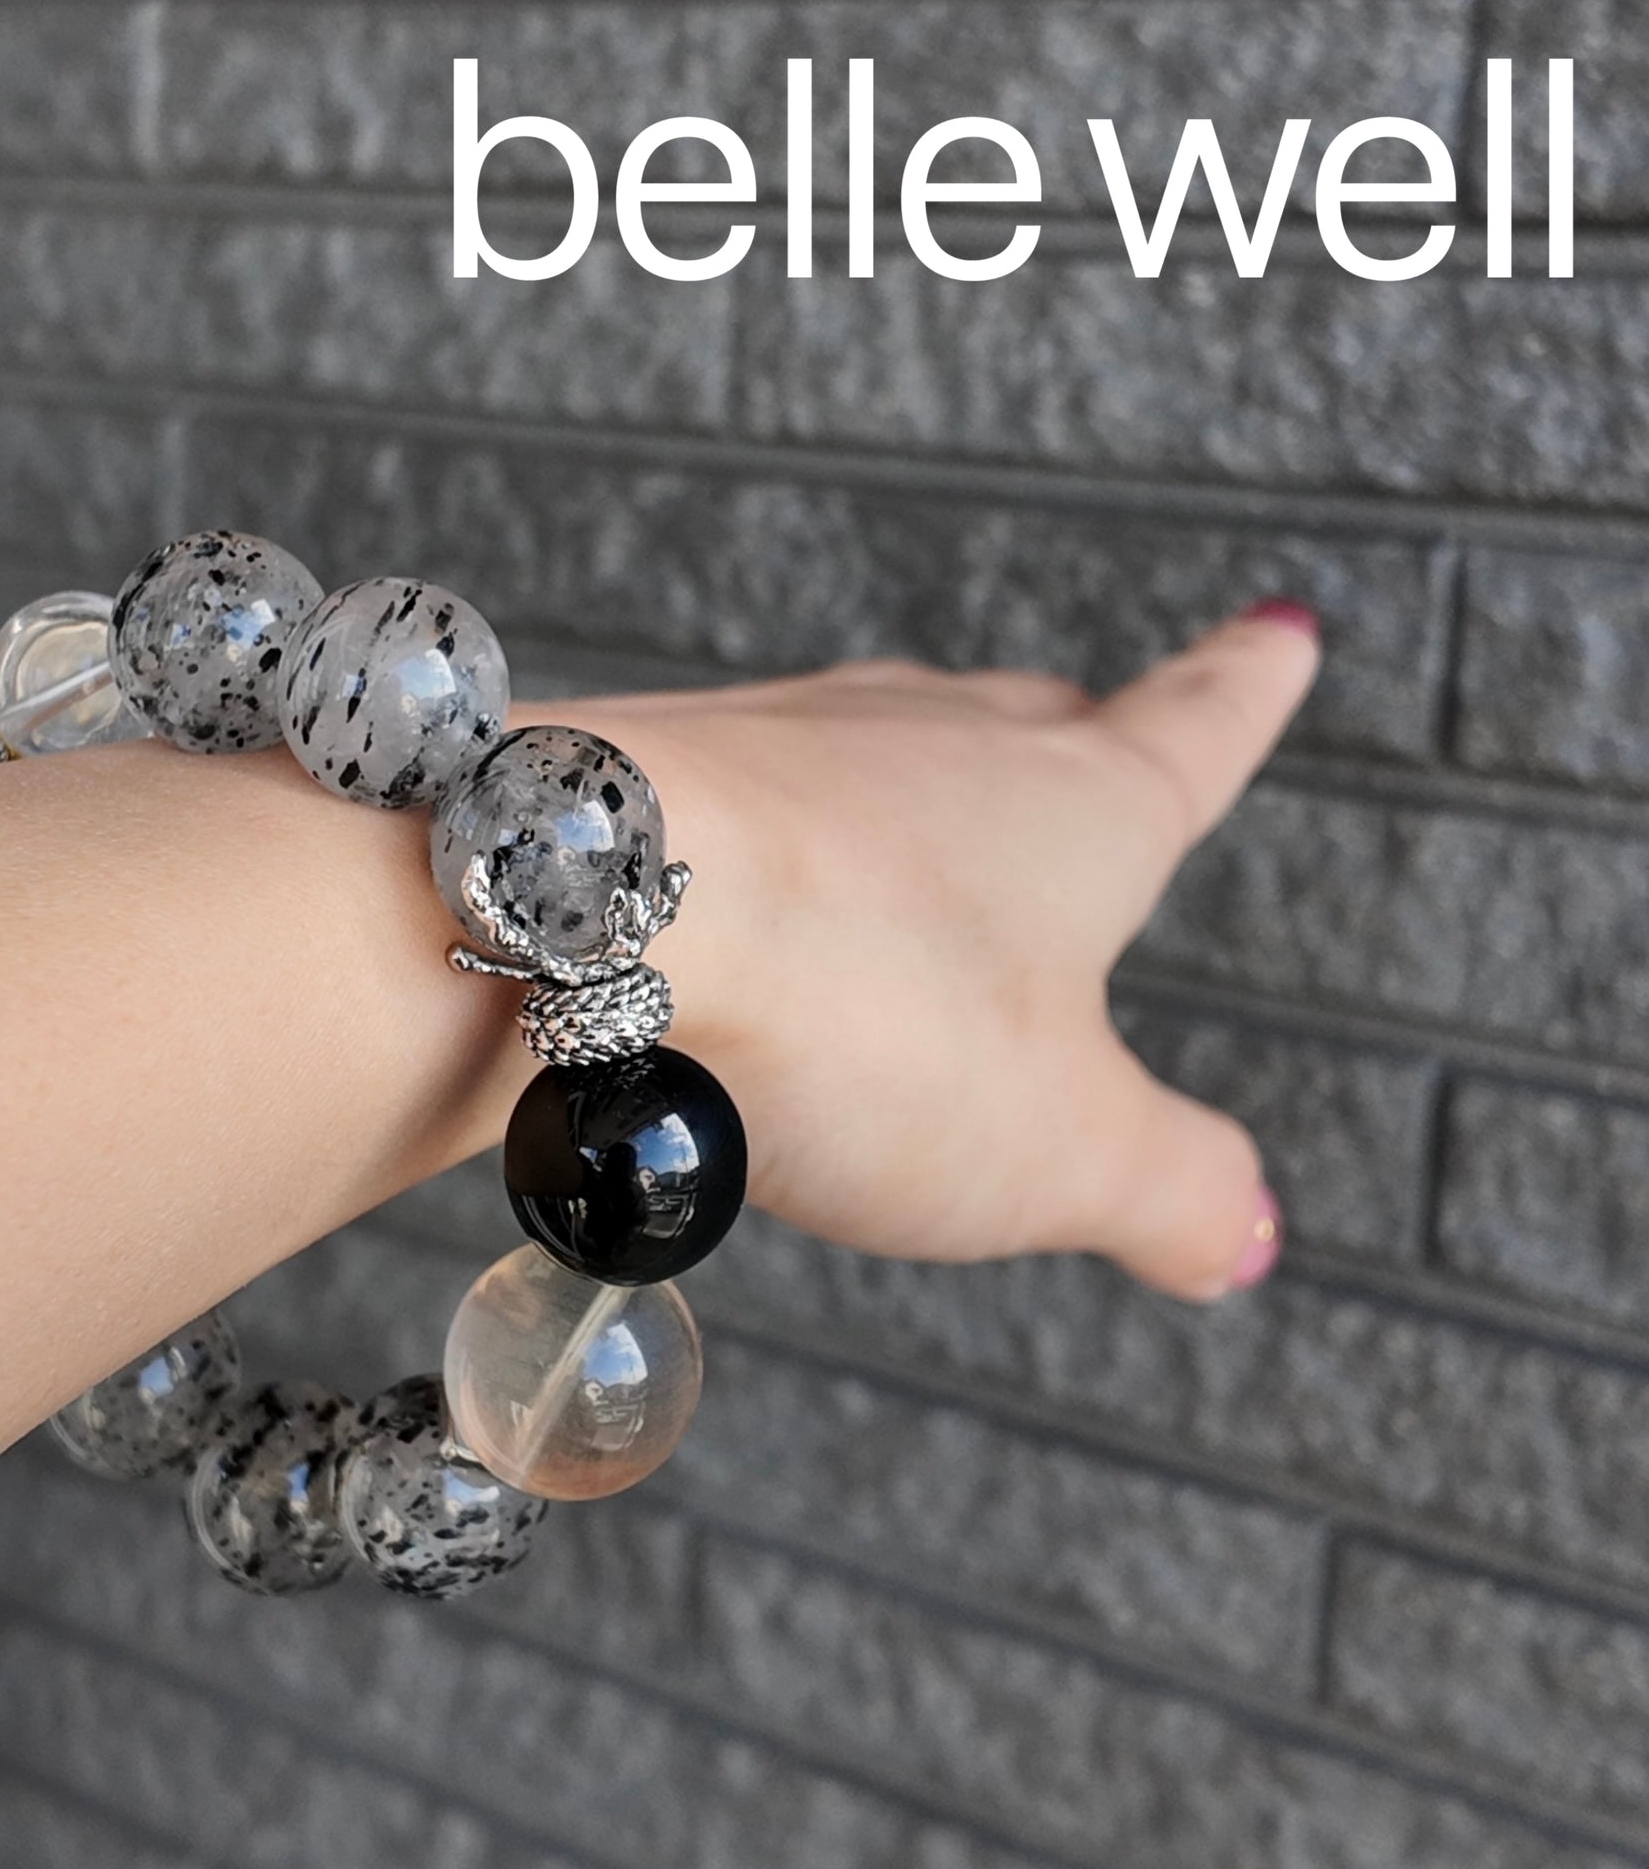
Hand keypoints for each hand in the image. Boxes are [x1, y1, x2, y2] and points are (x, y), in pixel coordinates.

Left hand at [573, 602, 1318, 1301]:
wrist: (587, 906)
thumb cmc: (852, 1005)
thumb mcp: (1059, 1147)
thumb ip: (1167, 1186)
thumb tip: (1241, 1231)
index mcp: (1080, 805)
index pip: (1201, 727)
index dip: (1248, 692)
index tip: (1281, 638)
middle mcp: (936, 741)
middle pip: (1034, 725)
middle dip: (1079, 743)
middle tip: (1102, 734)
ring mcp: (791, 742)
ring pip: (882, 755)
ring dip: (911, 806)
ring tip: (913, 868)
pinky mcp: (665, 773)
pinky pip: (748, 811)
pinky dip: (774, 863)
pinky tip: (743, 924)